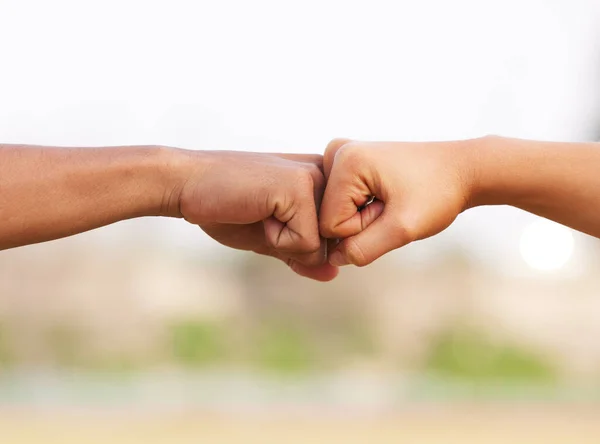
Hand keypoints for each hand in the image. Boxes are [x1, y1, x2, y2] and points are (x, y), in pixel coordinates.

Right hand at [175, 150, 338, 280]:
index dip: (299, 245)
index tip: (270, 217)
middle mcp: (328, 174)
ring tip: (260, 212)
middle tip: (263, 215)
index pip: (335, 240)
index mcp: (324, 181)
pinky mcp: (301, 187)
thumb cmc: (228, 209)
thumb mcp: (272, 237)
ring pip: (321, 247)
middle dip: (293, 245)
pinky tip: (257, 211)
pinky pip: (305, 242)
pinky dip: (276, 239)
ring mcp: (316, 177)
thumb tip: (333, 274)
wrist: (188, 185)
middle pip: (332, 245)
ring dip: (283, 242)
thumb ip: (302, 254)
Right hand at [319, 138, 474, 266]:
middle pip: (328, 216)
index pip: (330, 225)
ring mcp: (341, 155)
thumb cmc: (438, 192)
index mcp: (345, 161)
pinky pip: (342, 203)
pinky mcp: (348, 162)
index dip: (362, 230)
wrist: (461, 170)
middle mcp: (337, 152)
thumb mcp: (403, 229)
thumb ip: (363, 249)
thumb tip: (333, 258)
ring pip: (334, 212)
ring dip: (363, 217)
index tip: (390, 210)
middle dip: (361, 223)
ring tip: (391, 200)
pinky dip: (363, 208)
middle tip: (392, 206)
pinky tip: (385, 196)